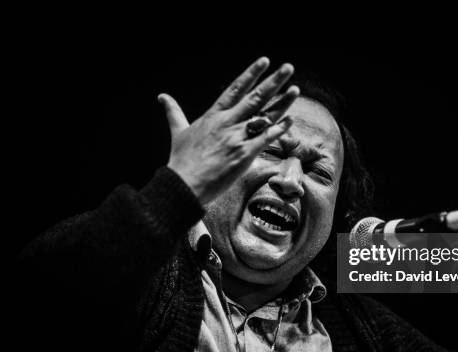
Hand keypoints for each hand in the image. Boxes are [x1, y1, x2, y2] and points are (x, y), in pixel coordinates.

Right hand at [158, 57, 299, 204]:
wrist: (185, 184)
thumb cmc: (181, 160)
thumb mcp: (178, 131)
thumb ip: (174, 112)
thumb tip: (162, 97)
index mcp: (213, 115)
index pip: (235, 89)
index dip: (251, 74)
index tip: (264, 61)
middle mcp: (227, 123)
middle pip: (255, 97)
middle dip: (273, 81)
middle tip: (288, 67)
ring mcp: (237, 138)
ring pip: (264, 115)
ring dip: (282, 102)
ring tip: (295, 89)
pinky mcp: (244, 154)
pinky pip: (266, 138)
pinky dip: (279, 129)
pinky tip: (289, 121)